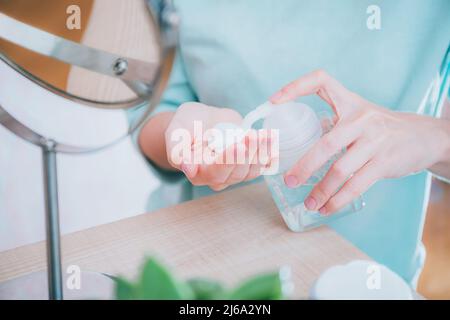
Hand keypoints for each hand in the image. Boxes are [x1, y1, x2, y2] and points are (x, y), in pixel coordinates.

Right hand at [165, 102, 272, 190]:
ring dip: (261, 153)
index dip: (227, 160)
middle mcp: (218, 177)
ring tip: (266, 135)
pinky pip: (262, 164)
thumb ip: (178, 150)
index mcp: (198, 173)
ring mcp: (235, 172)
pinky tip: (273, 140)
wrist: (201, 120)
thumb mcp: (176, 133)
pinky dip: (269, 153)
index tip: (237, 145)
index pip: (215, 172)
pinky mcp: (249, 165)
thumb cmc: (186, 125)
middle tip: (253, 136)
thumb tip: (187, 168)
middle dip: (247, 154)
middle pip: (237, 173)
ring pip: (252, 170)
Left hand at [270, 70, 449, 213]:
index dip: (296, 86)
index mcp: (350, 102)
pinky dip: (338, 200)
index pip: (321, 81)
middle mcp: (362, 118)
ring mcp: (375, 141)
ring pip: (340, 170)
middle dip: (304, 166)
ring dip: (320, 191)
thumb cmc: (380, 128)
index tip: (274, 101)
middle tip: (289, 181)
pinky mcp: (385, 162)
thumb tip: (299, 145)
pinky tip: (327, 208)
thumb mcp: (359, 115)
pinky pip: (356, 185)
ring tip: (309, 203)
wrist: (423, 136)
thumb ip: (333, 124)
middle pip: (326, 144)